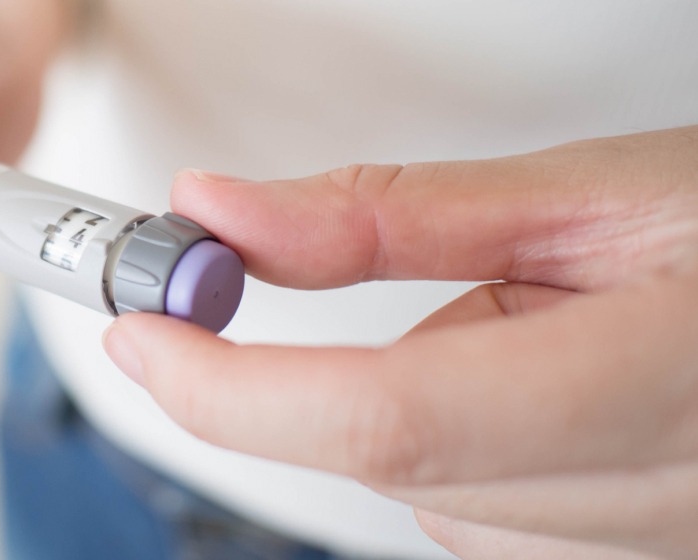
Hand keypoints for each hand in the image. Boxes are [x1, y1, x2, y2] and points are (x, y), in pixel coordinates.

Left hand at [102, 127, 697, 558]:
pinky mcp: (635, 556)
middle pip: (398, 470)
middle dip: (318, 379)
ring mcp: (653, 546)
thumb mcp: (589, 189)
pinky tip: (537, 385)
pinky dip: (462, 448)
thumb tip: (221, 216)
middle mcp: (663, 498)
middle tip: (297, 282)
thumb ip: (387, 217)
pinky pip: (491, 525)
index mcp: (661, 380)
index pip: (390, 422)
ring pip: (435, 506)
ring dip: (413, 410)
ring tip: (524, 322)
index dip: (236, 389)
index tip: (147, 335)